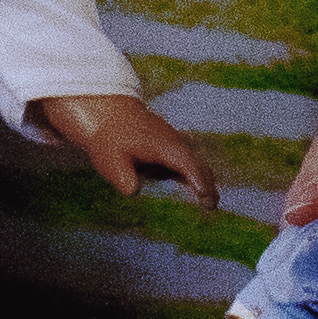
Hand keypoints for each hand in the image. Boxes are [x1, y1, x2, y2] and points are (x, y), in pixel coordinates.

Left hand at [42, 90, 218, 203]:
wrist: (104, 113)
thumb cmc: (108, 139)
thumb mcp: (110, 160)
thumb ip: (122, 176)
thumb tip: (133, 191)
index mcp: (164, 146)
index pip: (188, 165)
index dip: (199, 181)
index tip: (206, 197)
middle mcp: (172, 143)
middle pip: (197, 163)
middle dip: (207, 182)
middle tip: (212, 205)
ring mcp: (171, 142)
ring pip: (193, 161)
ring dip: (202, 178)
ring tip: (209, 201)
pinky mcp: (165, 146)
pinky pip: (184, 161)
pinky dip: (192, 174)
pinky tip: (194, 188)